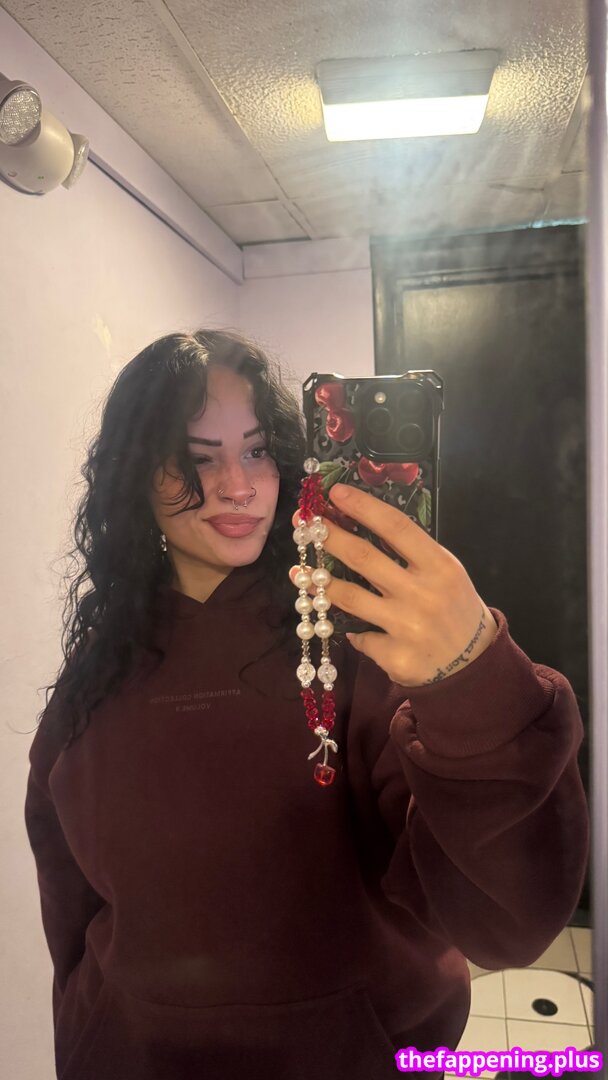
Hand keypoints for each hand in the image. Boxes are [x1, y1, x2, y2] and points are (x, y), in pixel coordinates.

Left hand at [290, 484, 497, 687]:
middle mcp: (423, 594)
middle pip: (364, 558)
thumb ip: (409, 554)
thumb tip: (356, 526)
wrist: (474, 663)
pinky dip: (351, 630)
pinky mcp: (396, 657)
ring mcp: (408, 627)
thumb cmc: (454, 607)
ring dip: (318, 582)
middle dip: (329, 538)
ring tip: (298, 571)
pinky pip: (360, 637)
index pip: (396, 527)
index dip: (363, 507)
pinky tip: (344, 626)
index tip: (335, 492)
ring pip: (350, 598)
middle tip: (303, 525)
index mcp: (439, 566)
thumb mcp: (444, 573)